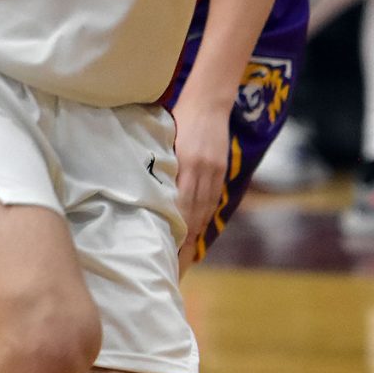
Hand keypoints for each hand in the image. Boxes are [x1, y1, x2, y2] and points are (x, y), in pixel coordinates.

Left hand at [172, 94, 229, 255]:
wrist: (208, 103)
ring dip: (194, 238)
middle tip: (174, 269)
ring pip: (204, 212)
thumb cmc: (179, 117)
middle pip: (193, 216)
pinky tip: (197, 235)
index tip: (165, 254)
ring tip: (184, 261)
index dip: (174, 234)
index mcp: (185, 164)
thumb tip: (151, 196)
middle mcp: (202, 172)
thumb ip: (162, 167)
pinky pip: (212, 203)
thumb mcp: (166, 140)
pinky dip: (204, 221)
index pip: (180, 208)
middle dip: (184, 246)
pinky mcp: (221, 173)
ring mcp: (214, 173)